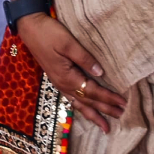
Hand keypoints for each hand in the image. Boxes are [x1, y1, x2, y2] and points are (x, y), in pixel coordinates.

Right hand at [14, 14, 125, 132]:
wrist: (29, 27)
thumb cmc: (49, 33)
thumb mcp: (68, 43)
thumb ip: (85, 59)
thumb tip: (101, 73)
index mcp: (67, 76)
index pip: (92, 91)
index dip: (108, 98)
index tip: (123, 102)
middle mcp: (62, 84)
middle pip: (87, 101)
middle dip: (104, 110)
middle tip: (121, 116)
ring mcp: (58, 82)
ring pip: (78, 104)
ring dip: (93, 114)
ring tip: (105, 126)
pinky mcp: (57, 78)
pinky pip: (71, 99)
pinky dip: (81, 107)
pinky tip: (86, 110)